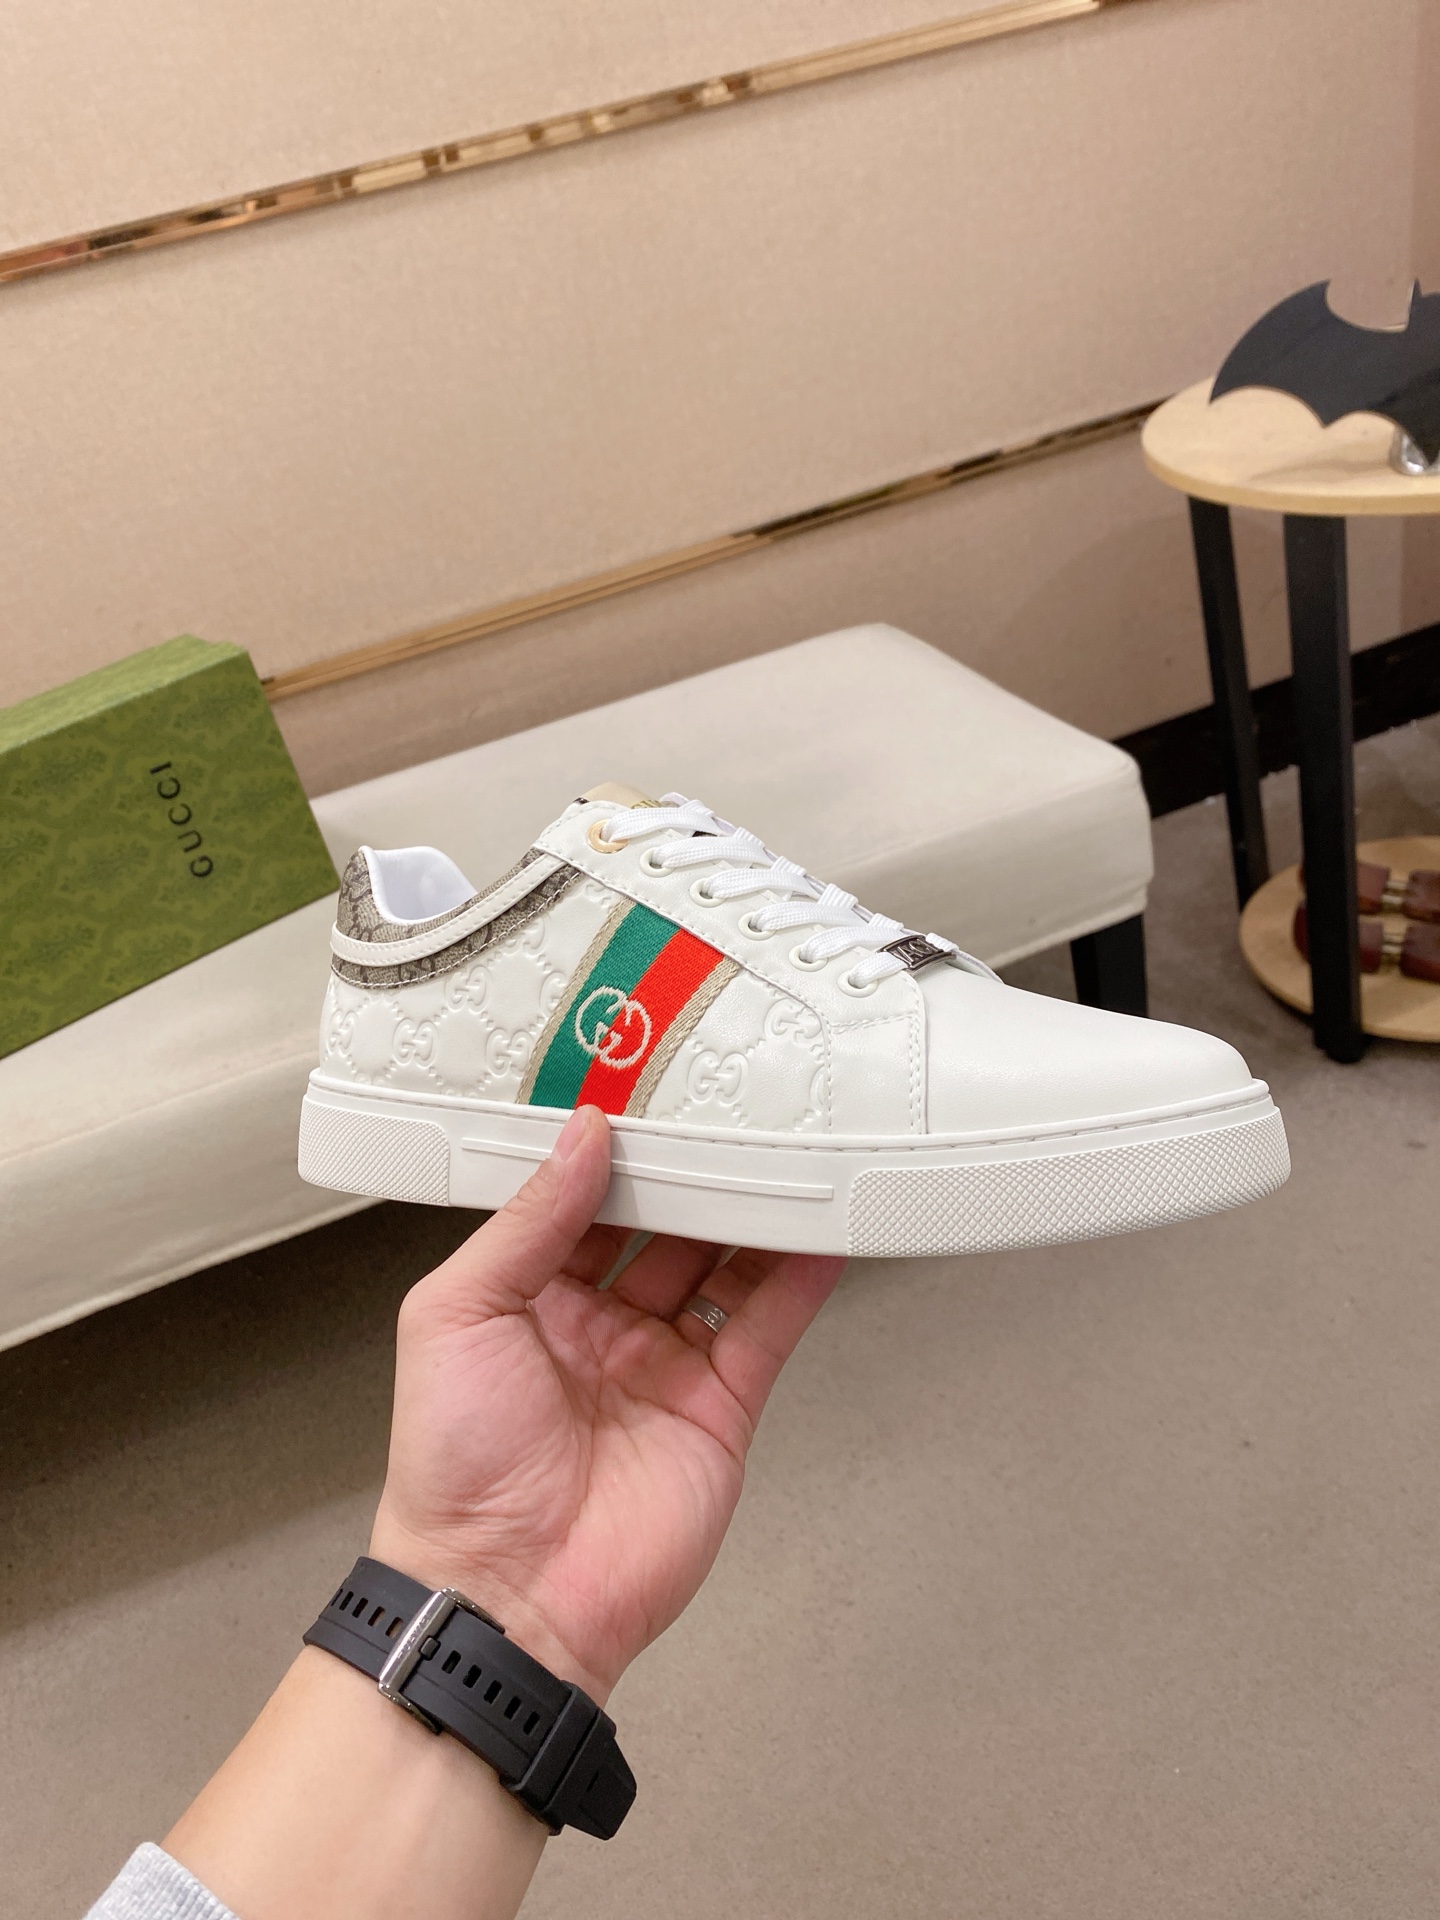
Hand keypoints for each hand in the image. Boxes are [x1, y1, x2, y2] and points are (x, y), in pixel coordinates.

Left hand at [369, 1105, 844, 1701]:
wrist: (506, 1596)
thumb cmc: (452, 1469)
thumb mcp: (456, 1315)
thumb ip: (526, 1222)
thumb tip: (579, 1140)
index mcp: (528, 1299)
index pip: (581, 1202)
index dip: (614, 1151)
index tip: (645, 1093)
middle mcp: (599, 1326)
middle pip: (663, 1228)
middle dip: (695, 1173)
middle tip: (729, 1109)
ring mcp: (662, 1366)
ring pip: (722, 1267)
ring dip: (754, 1213)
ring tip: (788, 1151)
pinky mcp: (718, 1407)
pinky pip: (765, 1328)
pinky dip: (797, 1278)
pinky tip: (821, 1231)